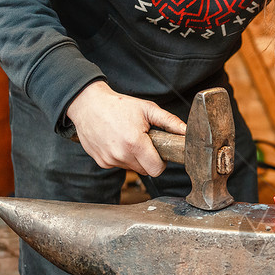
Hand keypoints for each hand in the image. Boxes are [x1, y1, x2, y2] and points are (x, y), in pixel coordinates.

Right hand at [66, 81, 186, 175]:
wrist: (87, 104)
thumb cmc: (118, 105)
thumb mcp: (147, 109)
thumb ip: (169, 121)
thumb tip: (187, 131)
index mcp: (135, 143)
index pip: (156, 169)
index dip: (161, 162)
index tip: (159, 152)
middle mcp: (121, 155)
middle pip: (145, 170)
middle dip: (148, 159)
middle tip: (144, 142)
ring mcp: (109, 160)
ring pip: (132, 168)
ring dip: (134, 158)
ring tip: (129, 139)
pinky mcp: (101, 162)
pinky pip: (119, 165)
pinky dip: (121, 157)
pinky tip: (117, 142)